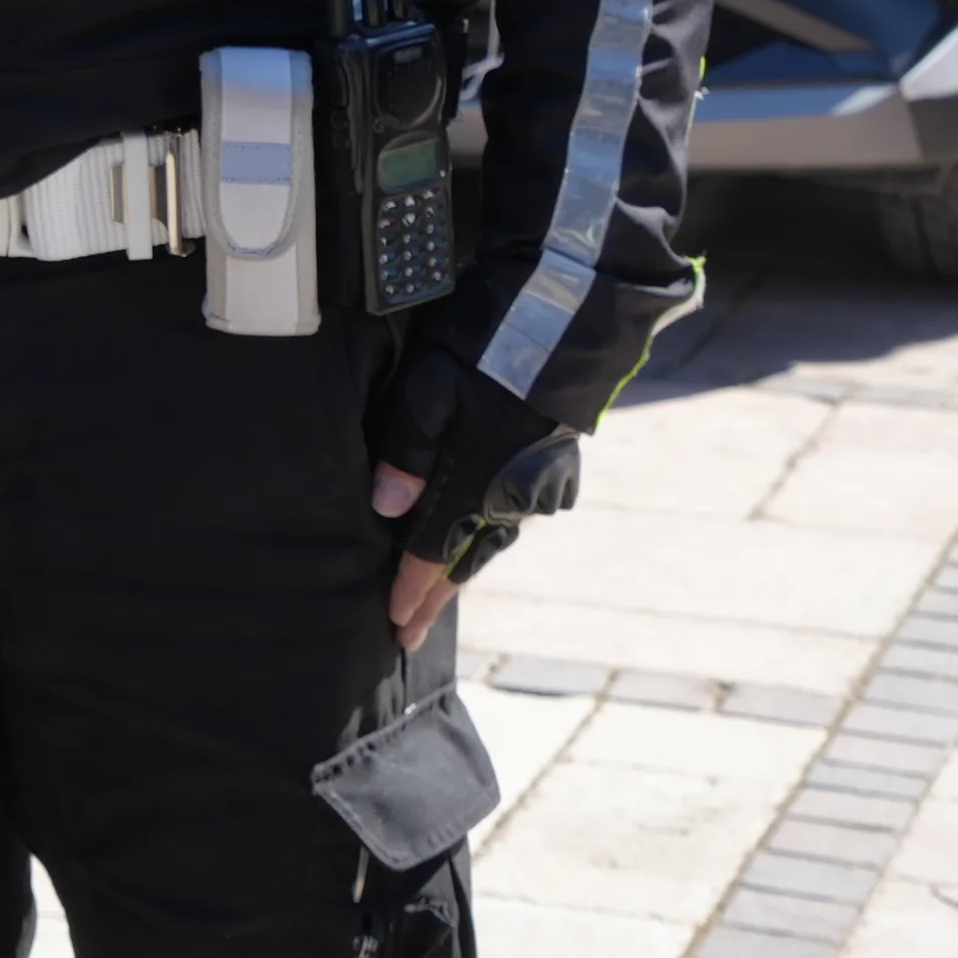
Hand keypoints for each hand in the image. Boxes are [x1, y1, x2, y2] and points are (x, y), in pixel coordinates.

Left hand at [367, 349, 576, 652]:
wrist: (571, 324)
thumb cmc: (489, 349)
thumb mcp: (430, 385)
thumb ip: (406, 449)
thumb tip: (386, 509)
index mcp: (480, 480)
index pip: (437, 549)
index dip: (412, 587)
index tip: (394, 622)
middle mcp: (516, 496)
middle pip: (467, 558)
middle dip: (435, 597)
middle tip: (409, 633)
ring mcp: (542, 486)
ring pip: (494, 540)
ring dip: (463, 569)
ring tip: (435, 598)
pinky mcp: (558, 472)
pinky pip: (514, 517)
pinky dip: (488, 535)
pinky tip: (474, 541)